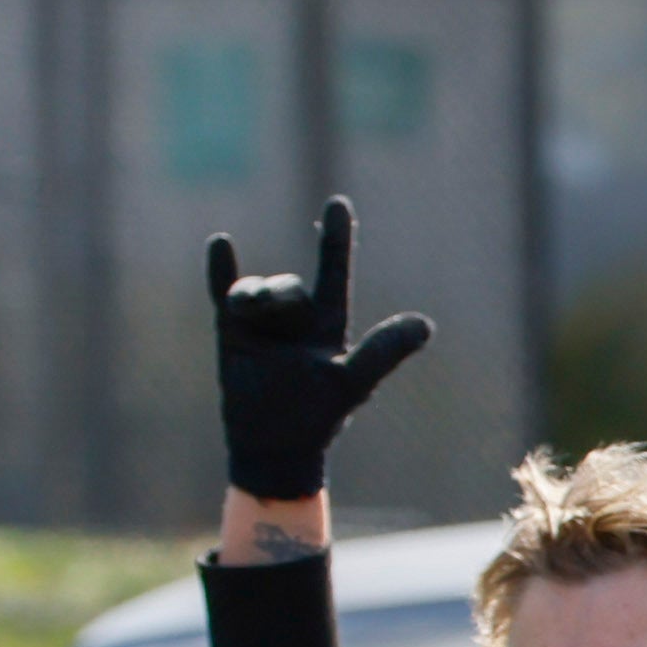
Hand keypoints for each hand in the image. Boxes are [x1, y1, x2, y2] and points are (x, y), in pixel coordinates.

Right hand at [210, 196, 433, 501]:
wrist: (272, 444)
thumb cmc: (318, 417)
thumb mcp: (352, 381)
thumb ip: (383, 351)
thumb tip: (426, 326)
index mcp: (330, 322)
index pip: (334, 271)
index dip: (337, 238)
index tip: (338, 202)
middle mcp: (298, 317)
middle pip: (289, 285)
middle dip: (281, 298)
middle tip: (279, 331)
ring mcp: (264, 323)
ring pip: (256, 289)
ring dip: (252, 300)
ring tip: (249, 321)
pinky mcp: (232, 331)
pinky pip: (223, 291)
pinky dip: (221, 270)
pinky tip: (221, 244)